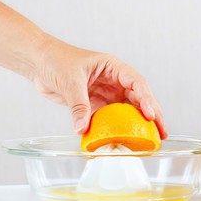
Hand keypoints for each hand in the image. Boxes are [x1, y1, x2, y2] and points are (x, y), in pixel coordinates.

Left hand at [31, 37, 166, 138]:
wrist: (39, 62)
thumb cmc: (56, 60)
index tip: (150, 115)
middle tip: (160, 133)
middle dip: (152, 115)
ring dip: (138, 124)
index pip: (136, 82)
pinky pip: (110, 118)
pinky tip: (124, 140)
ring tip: (150, 140)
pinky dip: (117, 129)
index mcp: (113, 67)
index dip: (146, 99)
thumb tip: (82, 128)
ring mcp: (107, 93)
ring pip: (128, 110)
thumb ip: (78, 105)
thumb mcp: (70, 81)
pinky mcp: (97, 104)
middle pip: (138, 98)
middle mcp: (114, 80)